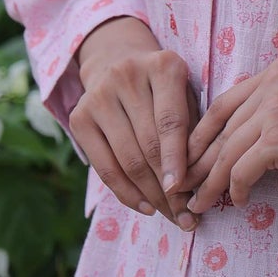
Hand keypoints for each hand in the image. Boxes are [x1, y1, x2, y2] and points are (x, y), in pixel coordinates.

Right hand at [69, 17, 201, 227]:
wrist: (118, 61)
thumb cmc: (165, 88)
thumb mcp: (187, 95)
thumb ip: (194, 130)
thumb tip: (199, 182)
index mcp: (163, 66)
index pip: (170, 121)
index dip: (177, 159)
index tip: (183, 190)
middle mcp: (126, 76)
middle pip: (148, 144)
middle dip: (168, 187)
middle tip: (186, 215)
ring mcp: (98, 96)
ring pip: (126, 159)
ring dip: (150, 195)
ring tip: (171, 215)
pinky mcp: (79, 117)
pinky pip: (104, 167)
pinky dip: (126, 193)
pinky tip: (145, 207)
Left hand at [180, 56, 277, 215]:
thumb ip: (270, 116)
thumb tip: (224, 147)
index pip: (225, 104)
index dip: (201, 136)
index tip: (188, 161)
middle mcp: (275, 80)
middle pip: (220, 127)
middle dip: (198, 161)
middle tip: (182, 186)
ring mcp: (277, 106)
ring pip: (226, 151)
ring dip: (209, 182)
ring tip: (200, 203)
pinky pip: (240, 169)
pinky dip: (234, 189)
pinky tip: (239, 202)